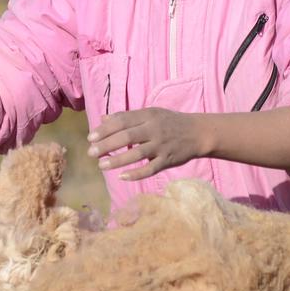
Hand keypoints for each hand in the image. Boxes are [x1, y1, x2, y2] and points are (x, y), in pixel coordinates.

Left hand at [87, 107, 208, 180]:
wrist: (198, 132)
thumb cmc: (170, 122)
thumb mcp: (150, 114)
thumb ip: (127, 117)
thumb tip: (103, 119)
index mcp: (148, 115)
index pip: (122, 120)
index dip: (105, 129)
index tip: (91, 137)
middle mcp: (154, 129)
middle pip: (127, 136)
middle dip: (107, 144)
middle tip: (91, 152)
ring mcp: (161, 145)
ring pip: (136, 153)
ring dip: (117, 160)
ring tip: (101, 165)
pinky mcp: (168, 160)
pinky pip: (150, 168)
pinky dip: (136, 174)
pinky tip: (122, 177)